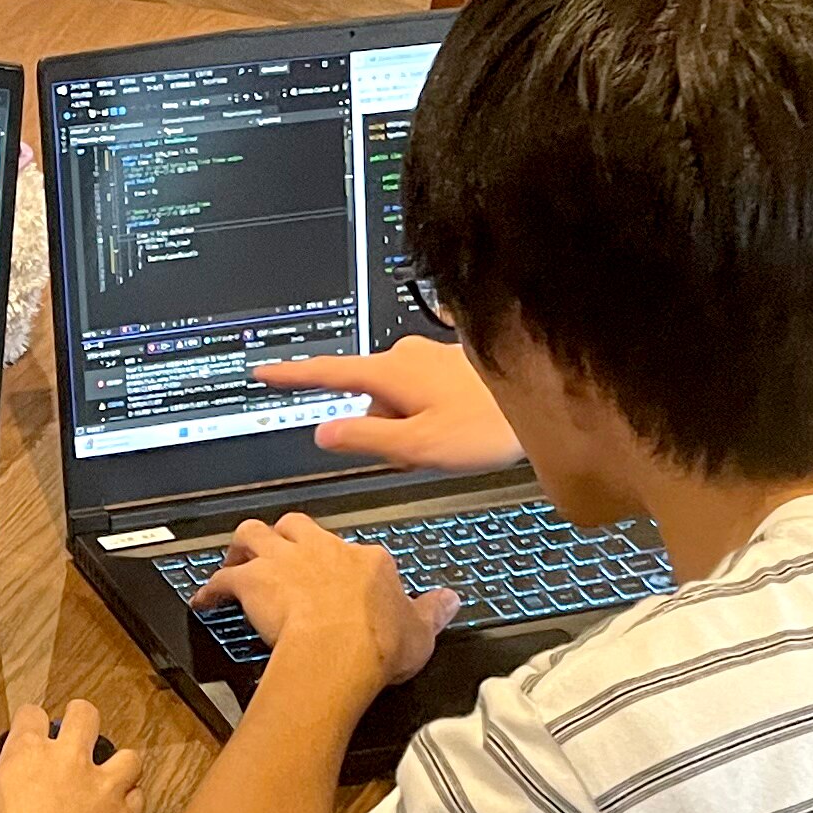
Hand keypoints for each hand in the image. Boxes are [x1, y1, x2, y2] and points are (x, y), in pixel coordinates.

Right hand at [0, 699, 145, 812]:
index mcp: (27, 753)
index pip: (32, 713)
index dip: (28, 721)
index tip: (29, 731)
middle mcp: (69, 761)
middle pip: (86, 714)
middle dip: (79, 718)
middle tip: (74, 733)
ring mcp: (103, 790)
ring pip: (128, 756)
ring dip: (116, 763)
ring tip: (105, 777)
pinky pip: (138, 799)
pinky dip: (127, 803)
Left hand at [199, 513, 456, 695]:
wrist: (338, 653)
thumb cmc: (376, 644)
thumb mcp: (421, 630)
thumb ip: (433, 611)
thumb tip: (451, 600)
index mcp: (366, 559)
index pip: (352, 549)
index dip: (340, 563)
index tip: (336, 579)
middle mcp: (323, 550)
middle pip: (298, 525)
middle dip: (287, 536)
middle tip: (279, 553)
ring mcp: (286, 561)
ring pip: (256, 533)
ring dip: (244, 544)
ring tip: (238, 557)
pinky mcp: (254, 580)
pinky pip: (224, 576)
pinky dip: (212, 587)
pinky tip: (206, 598)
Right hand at [263, 335, 520, 476]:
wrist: (551, 395)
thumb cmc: (489, 425)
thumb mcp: (418, 446)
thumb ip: (365, 439)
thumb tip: (325, 433)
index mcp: (390, 372)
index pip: (326, 373)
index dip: (291, 376)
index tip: (262, 372)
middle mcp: (406, 355)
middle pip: (368, 399)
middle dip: (382, 430)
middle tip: (418, 457)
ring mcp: (432, 355)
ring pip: (399, 399)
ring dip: (411, 425)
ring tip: (451, 445)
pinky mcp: (454, 360)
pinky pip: (423, 392)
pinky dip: (432, 414)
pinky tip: (462, 426)